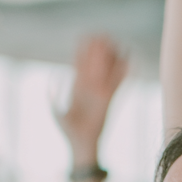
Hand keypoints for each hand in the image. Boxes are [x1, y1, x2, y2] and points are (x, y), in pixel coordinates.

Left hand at [56, 37, 126, 163]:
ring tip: (115, 42)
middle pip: (95, 63)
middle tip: (104, 35)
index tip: (85, 37)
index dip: (82, 51)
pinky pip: (118, 83)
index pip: (80, 64)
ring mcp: (100, 93)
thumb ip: (54, 94)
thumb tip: (56, 76)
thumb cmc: (67, 131)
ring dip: (112, 58)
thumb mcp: (56, 111)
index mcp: (76, 88)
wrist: (81, 146)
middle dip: (99, 49)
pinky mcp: (110, 101)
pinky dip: (123, 72)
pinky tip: (127, 59)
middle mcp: (89, 88)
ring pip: (107, 70)